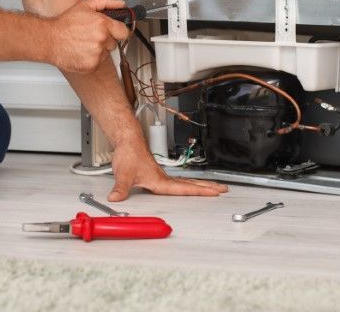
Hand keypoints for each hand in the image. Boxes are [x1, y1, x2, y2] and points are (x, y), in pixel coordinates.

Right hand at [48, 0, 130, 73]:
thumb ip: (106, 1)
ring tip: (84, 43)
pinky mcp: (92, 65)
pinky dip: (92, 58)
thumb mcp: (85, 5)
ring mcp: (97, 54)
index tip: (115, 31)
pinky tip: (82, 51)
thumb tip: (121, 4)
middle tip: (92, 35)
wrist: (49, 40)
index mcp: (102, 24)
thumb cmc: (65, 24)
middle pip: (114, 43)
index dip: (119, 30)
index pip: (124, 32)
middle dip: (106, 39)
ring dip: (99, 49)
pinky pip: (99, 62)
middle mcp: (101, 39)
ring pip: (106, 53)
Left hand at [107, 141, 228, 201]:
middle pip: (191, 184)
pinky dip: (190, 184)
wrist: (127, 142)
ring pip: (186, 182)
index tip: (215, 193)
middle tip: (224, 189)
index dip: (200, 192)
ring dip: (201, 185)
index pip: (184, 188)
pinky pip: (179, 181)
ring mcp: (163, 176)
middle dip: (208, 187)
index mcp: (160, 181)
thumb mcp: (123, 174)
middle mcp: (164, 178)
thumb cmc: (129, 154)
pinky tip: (191, 186)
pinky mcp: (159, 174)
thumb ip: (120, 188)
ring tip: (214, 188)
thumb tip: (116, 198)